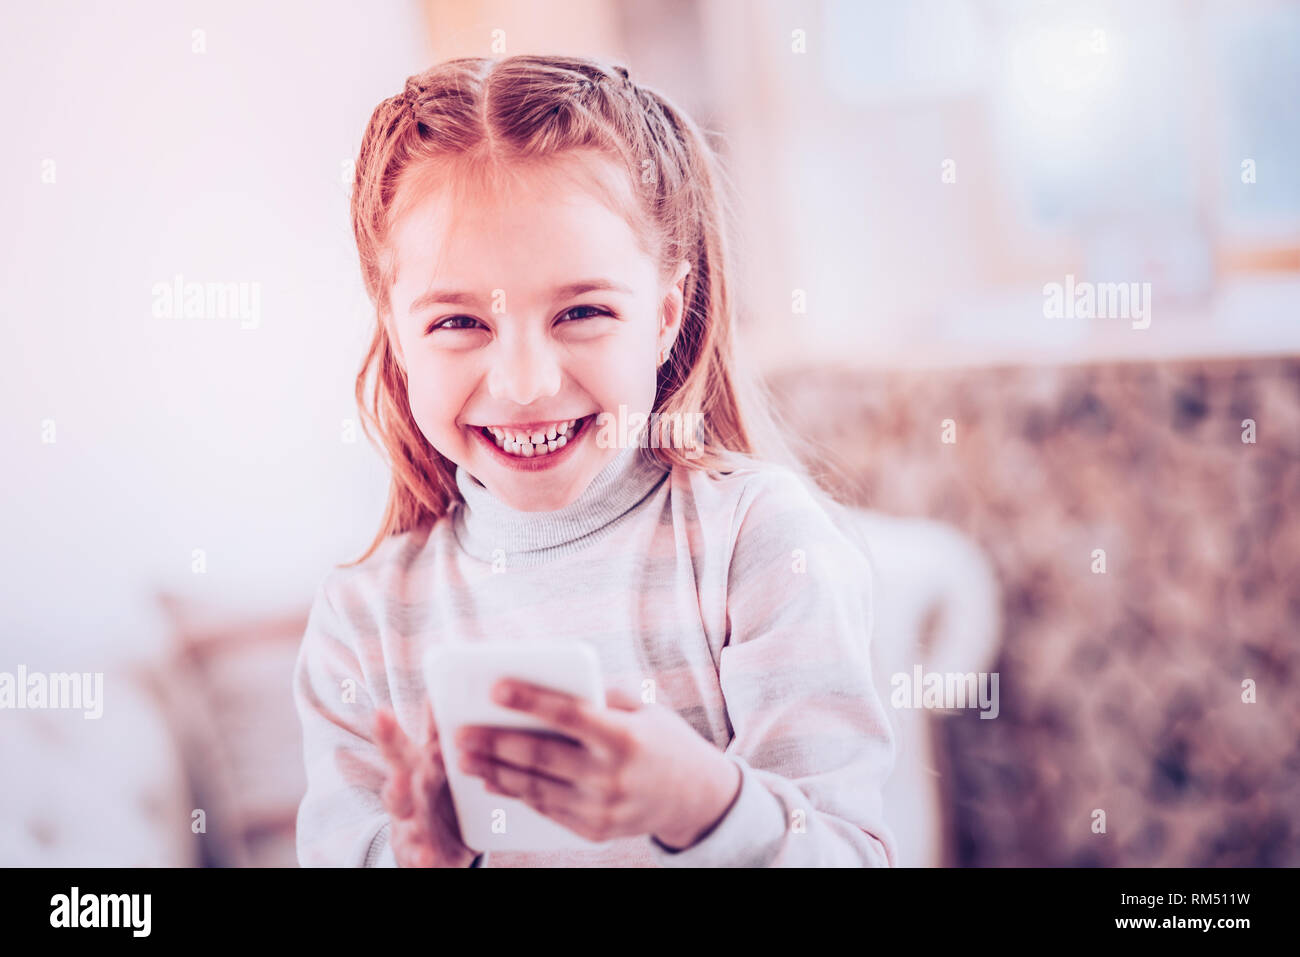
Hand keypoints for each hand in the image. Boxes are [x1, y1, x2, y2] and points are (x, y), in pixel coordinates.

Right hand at [374, 700, 477, 866]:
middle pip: (396, 777)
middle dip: (392, 762)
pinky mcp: (419, 855)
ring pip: (402, 814)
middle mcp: (407, 794)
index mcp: (415, 768)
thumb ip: (437, 728)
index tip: (380, 713)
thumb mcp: (435, 761)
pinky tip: (424, 857)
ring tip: (401, 789)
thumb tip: (439, 684)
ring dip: (401, 802)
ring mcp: (409, 825)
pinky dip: (420, 856)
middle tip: (391, 759)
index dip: (388, 731)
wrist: (434, 849)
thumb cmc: (436, 794)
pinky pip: (419, 856)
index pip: (397, 747)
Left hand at [453, 681, 741, 848]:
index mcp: (625, 737)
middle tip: (460, 733)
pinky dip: (516, 795)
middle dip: (496, 744)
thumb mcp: (642, 710)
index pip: (569, 715)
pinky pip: (547, 810)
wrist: (696, 797)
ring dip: (496, 772)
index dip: (530, 700)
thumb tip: (543, 686)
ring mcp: (603, 808)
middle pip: (542, 756)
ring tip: (465, 758)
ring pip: (537, 788)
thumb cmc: (662, 739)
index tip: (495, 687)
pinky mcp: (595, 831)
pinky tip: (492, 781)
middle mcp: (612, 776)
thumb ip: (598, 697)